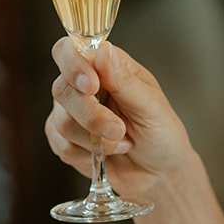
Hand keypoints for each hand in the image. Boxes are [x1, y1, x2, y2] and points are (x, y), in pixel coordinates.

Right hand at [44, 38, 196, 201]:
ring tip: (123, 141)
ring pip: (62, 122)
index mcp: (104, 66)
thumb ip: (124, 81)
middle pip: (62, 89)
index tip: (92, 86)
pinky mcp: (65, 140)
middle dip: (91, 115)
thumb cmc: (161, 133)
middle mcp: (82, 86)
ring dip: (95, 139)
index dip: (73, 65)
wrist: (160, 173)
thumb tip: (104, 50)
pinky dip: (89, 155)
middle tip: (119, 129)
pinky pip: (63, 146)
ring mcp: (70, 113)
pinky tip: (110, 153)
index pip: (69, 51)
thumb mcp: (151, 106)